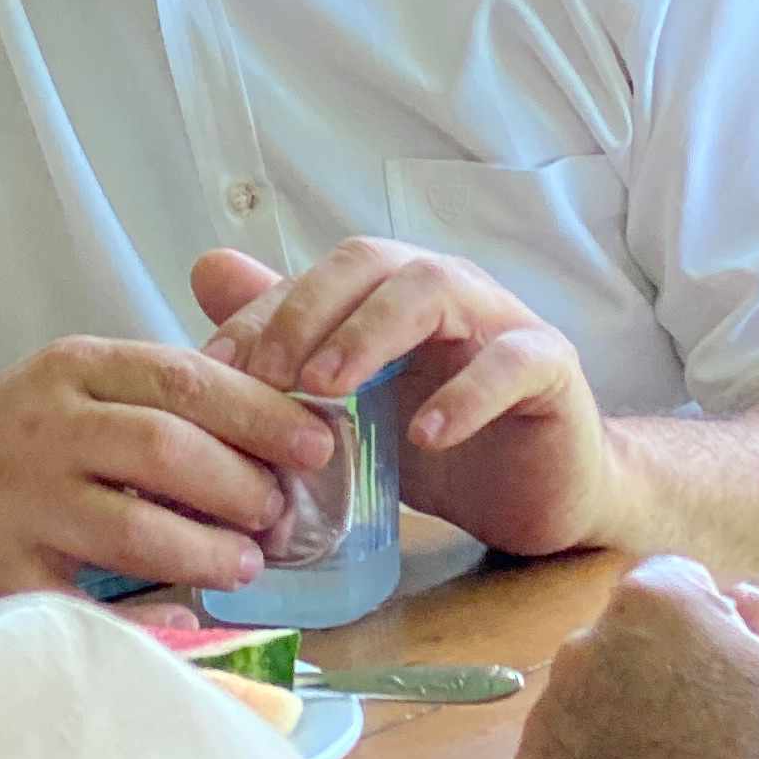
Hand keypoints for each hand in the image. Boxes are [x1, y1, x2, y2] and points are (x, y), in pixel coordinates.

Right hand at [0, 332, 335, 610]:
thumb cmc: (22, 438)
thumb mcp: (81, 388)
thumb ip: (164, 396)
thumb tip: (284, 427)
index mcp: (75, 368)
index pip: (185, 378)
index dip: (262, 413)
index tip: (317, 445)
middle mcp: (44, 428)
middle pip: (166, 450)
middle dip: (242, 486)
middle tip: (283, 516)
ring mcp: (19, 504)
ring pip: (135, 529)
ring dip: (209, 552)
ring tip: (246, 564)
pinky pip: (90, 605)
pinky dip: (150, 619)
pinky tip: (191, 620)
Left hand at [194, 237, 618, 563]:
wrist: (541, 496)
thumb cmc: (441, 444)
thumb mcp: (353, 407)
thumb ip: (290, 344)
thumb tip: (206, 269)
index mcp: (394, 293)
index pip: (320, 276)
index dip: (263, 312)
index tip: (213, 367)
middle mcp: (447, 290)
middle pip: (372, 262)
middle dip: (308, 310)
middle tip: (264, 373)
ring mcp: (503, 321)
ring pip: (436, 288)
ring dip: (371, 332)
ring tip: (327, 386)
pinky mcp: (552, 370)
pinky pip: (513, 362)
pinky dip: (467, 392)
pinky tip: (428, 433)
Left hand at [506, 557, 758, 758]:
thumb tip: (752, 598)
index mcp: (649, 610)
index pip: (674, 586)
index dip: (715, 628)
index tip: (741, 679)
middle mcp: (577, 657)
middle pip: (623, 647)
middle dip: (663, 677)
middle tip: (718, 742)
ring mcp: (543, 738)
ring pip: (585, 715)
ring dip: (623, 736)